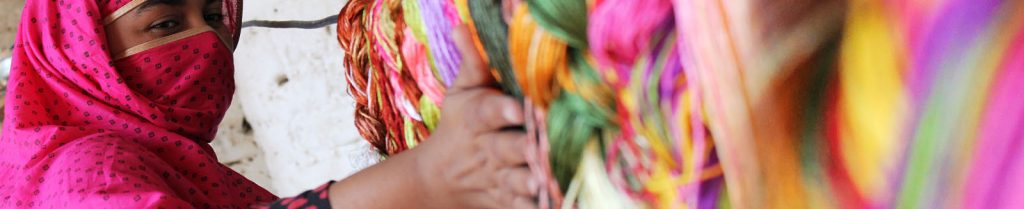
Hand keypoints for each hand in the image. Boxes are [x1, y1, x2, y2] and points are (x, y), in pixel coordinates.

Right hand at [412, 25, 537, 208]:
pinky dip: (536, 208)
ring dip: (527, 182)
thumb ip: (471, 62)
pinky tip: (554, 205)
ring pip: (514, 181)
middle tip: (536, 147)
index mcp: (477, 119)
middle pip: (505, 148)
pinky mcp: (507, 200)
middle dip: (521, 148)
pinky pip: (521, 207)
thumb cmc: (460, 126)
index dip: (501, 110)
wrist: (442, 178)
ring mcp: (498, 177)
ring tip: (541, 181)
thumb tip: (463, 25)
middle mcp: (488, 149)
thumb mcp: (460, 94)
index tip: (517, 109)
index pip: (487, 111)